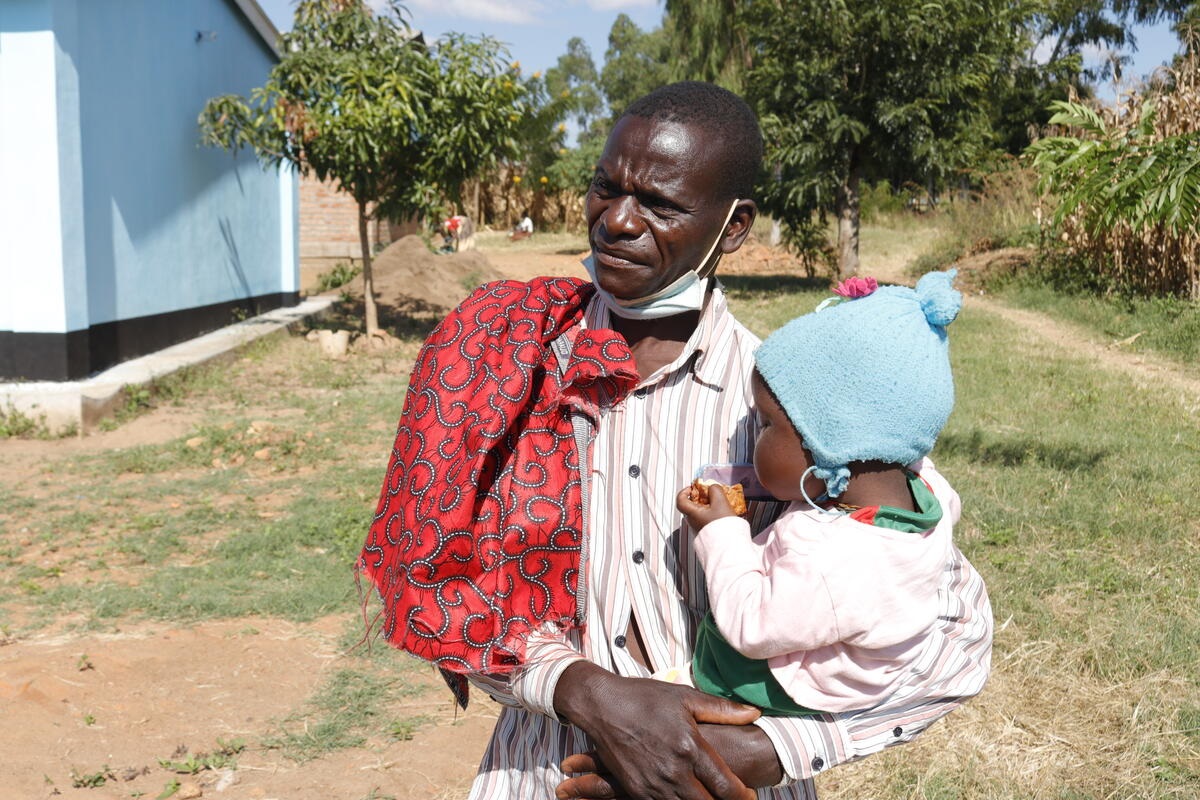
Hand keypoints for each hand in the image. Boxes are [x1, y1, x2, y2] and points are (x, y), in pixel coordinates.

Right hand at [553, 662, 759, 799]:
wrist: (601, 705)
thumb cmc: (645, 698)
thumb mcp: (685, 697)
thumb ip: (722, 709)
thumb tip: (755, 713)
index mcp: (690, 747)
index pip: (726, 786)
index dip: (743, 796)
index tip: (751, 795)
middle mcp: (673, 771)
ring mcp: (653, 784)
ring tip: (710, 798)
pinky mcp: (635, 790)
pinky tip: (683, 797)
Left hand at [677, 484, 736, 530]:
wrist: (729, 546)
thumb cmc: (722, 526)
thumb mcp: (721, 502)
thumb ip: (715, 490)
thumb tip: (712, 487)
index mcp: (692, 513)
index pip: (680, 500)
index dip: (685, 491)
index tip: (692, 488)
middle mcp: (693, 522)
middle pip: (692, 505)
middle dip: (702, 498)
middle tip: (711, 495)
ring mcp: (699, 529)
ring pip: (701, 513)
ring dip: (709, 507)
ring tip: (721, 504)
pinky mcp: (707, 534)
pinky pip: (707, 520)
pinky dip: (713, 515)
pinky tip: (723, 514)